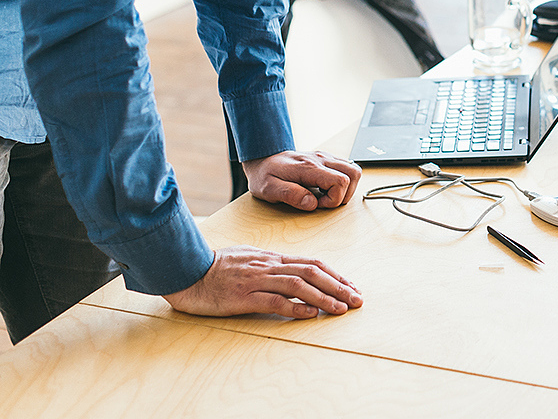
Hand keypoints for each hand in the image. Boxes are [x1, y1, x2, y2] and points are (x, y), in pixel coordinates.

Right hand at [163, 245, 363, 318]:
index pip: (312, 263)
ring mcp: (257, 280)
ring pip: (299, 285)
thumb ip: (271, 265)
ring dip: (324, 297)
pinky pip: (274, 301)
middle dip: (339, 286)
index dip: (335, 274)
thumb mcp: (248, 258)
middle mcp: (269, 266)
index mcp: (272, 258)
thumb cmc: (216, 267)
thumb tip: (292, 271)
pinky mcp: (243, 296)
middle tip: (357, 299)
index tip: (351, 287)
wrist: (186, 270)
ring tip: (341, 308)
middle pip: (312, 272)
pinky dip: (295, 307)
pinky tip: (310, 314)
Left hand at [242, 150, 361, 210]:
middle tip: (324, 201)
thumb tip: (312, 203)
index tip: (317, 204)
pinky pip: (346, 168)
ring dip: (347, 187)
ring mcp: (325, 157)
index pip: (340, 181)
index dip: (333, 199)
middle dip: (344, 194)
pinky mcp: (326, 159)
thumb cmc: (264, 175)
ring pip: (354, 170)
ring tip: (327, 195)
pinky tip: (326, 188)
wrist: (261, 158)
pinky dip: (343, 181)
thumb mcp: (268, 189)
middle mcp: (321, 159)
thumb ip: (291, 195)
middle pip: (354, 173)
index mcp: (308, 167)